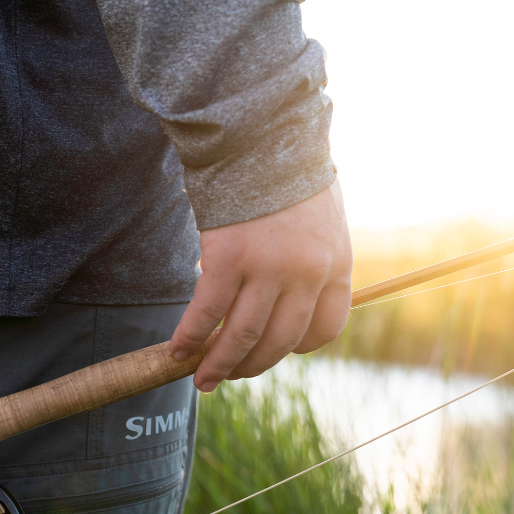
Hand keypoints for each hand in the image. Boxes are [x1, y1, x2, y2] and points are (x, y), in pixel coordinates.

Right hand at [171, 180, 351, 391]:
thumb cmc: (285, 172)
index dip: (296, 347)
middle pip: (280, 341)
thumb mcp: (321, 218)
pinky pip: (207, 313)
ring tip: (202, 380)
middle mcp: (307, 274)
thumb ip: (313, 257)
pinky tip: (178, 350)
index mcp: (335, 265)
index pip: (324, 329)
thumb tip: (291, 293)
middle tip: (227, 377)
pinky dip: (190, 337)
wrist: (260, 134)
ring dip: (219, 364)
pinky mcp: (228, 260)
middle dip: (250, 366)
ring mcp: (268, 269)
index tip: (276, 348)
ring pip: (243, 336)